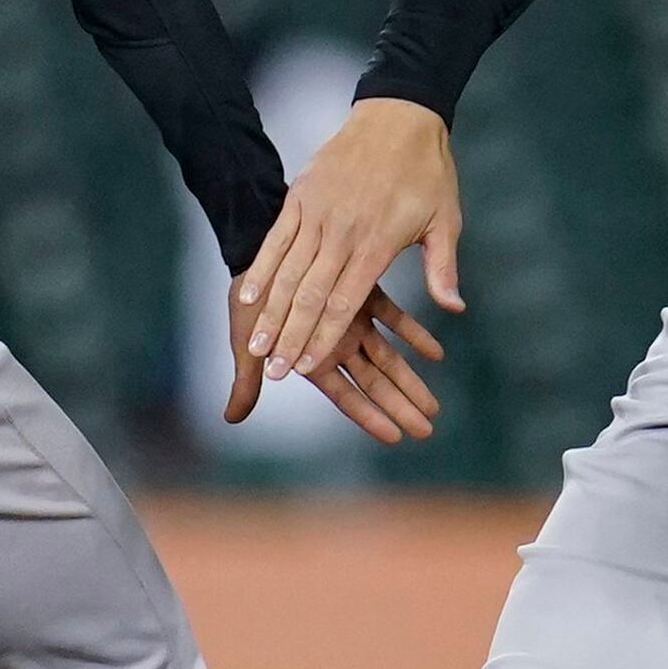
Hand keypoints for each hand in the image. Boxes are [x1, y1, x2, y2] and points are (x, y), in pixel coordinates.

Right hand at [225, 287, 447, 444]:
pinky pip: (393, 315)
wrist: (256, 230)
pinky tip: (436, 353)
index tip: (396, 438)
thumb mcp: (242, 335)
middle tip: (427, 431)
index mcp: (309, 352)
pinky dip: (414, 334)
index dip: (369, 416)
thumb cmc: (249, 286)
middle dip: (400, 405)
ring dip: (410, 377)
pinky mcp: (362, 285)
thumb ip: (245, 379)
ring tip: (433, 405)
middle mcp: (333, 338)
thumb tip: (232, 420)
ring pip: (387, 353)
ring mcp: (350, 314)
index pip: (346, 394)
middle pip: (373, 379)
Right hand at [237, 99, 463, 385]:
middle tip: (274, 369)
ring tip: (258, 343)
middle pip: (311, 294)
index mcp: (378, 242)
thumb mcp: (446, 220)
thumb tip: (454, 308)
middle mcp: (343, 231)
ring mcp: (318, 213)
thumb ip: (442, 268)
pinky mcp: (301, 196)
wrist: (398, 114)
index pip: (345, 300)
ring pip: (289, 271)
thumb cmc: (427, 171)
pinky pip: (277, 239)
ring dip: (272, 310)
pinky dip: (263, 269)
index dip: (324, 336)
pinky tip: (251, 296)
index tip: (308, 366)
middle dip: (291, 335)